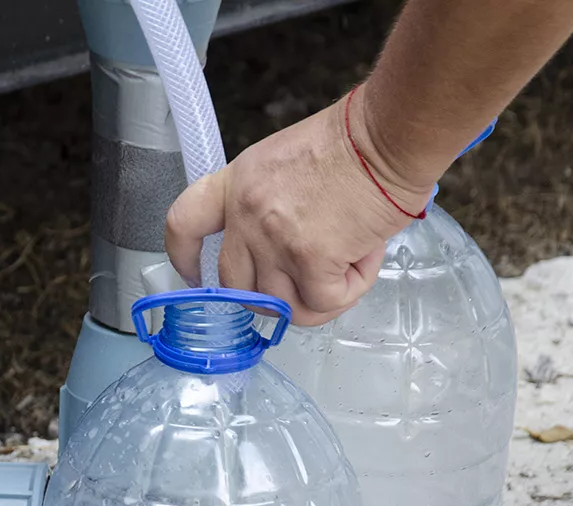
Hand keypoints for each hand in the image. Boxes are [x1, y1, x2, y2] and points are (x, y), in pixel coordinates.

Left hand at [164, 88, 435, 326]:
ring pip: (282, 305)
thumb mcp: (286, 163)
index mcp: (237, 183)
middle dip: (274, 297)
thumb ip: (268, 205)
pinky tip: (364, 257)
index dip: (185, 259)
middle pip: (236, 286)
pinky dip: (349, 290)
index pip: (184, 224)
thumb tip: (282, 253)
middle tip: (310, 282)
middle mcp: (246, 213)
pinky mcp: (310, 258)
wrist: (388, 134)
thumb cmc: (354, 142)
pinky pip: (323, 303)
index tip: (194, 277)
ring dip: (320, 295)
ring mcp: (274, 237)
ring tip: (350, 259)